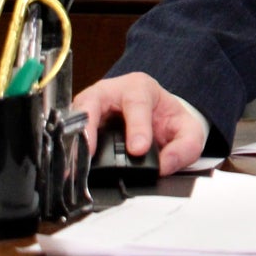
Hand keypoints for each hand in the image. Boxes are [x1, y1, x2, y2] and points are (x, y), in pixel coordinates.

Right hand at [72, 73, 205, 176]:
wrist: (155, 119)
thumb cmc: (167, 120)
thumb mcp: (187, 130)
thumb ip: (185, 147)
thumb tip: (165, 165)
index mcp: (140, 88)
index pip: (136, 102)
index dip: (137, 126)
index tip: (138, 149)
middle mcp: (110, 92)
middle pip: (93, 101)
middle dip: (90, 125)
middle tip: (90, 153)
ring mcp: (91, 106)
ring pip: (75, 116)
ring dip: (73, 139)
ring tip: (75, 164)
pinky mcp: (80, 122)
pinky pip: (68, 132)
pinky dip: (68, 148)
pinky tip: (70, 167)